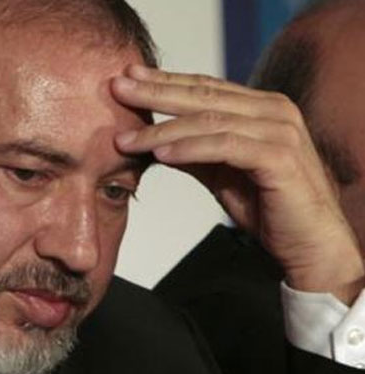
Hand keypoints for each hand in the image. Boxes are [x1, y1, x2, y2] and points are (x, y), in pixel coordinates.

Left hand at [112, 65, 363, 304]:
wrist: (308, 243)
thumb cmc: (267, 205)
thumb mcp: (219, 172)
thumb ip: (192, 151)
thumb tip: (154, 139)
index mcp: (260, 107)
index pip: (204, 87)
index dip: (164, 81)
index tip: (126, 78)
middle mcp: (273, 111)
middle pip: (203, 96)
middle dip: (155, 92)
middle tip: (116, 88)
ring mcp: (280, 131)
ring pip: (210, 120)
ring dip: (162, 128)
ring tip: (125, 138)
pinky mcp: (279, 157)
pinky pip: (225, 146)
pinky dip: (190, 148)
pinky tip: (160, 153)